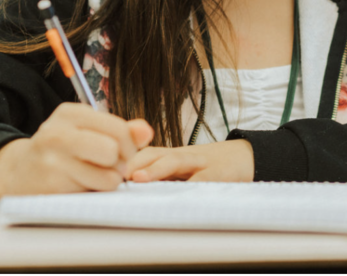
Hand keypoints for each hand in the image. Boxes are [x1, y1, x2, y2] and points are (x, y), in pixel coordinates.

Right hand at [0, 102, 153, 199]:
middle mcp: (58, 133)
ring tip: (93, 176)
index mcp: (70, 113)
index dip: (130, 145)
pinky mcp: (52, 187)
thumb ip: (120, 129)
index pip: (118, 128)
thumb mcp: (86, 130)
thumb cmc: (60, 149)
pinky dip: (93, 193)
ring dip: (108, 182)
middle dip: (120, 163)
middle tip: (110, 166)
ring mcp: (53, 161)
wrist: (17, 171)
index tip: (122, 153)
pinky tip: (80, 185)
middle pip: (114, 151)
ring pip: (108, 177)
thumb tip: (147, 132)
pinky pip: (93, 194)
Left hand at [125, 140, 253, 182]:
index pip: (143, 153)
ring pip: (175, 160)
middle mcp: (183, 155)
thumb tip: (126, 188)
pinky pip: (204, 179)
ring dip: (155, 168)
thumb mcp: (182, 169)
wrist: (245, 157)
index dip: (123, 159)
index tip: (101, 169)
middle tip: (113, 173)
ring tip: (138, 177)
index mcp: (170, 156)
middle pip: (154, 153)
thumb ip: (159, 175)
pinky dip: (192, 185)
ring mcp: (201, 162)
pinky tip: (182, 193)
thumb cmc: (207, 167)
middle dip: (132, 162)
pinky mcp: (220, 172)